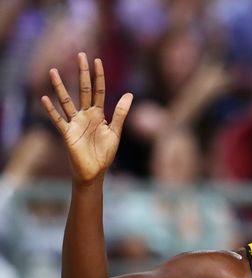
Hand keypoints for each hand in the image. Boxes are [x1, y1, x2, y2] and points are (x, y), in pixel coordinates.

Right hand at [40, 52, 132, 184]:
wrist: (95, 171)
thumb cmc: (104, 152)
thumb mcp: (115, 131)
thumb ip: (120, 113)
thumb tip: (129, 94)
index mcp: (98, 114)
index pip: (98, 90)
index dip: (98, 76)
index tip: (97, 60)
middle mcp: (85, 115)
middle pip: (83, 90)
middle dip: (82, 73)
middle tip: (80, 55)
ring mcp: (75, 123)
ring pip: (66, 101)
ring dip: (60, 87)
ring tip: (54, 71)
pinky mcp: (67, 133)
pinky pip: (58, 120)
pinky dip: (51, 110)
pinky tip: (44, 99)